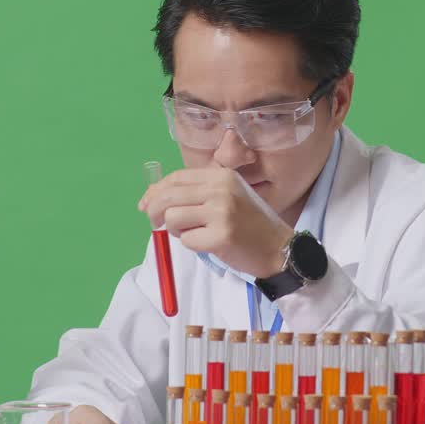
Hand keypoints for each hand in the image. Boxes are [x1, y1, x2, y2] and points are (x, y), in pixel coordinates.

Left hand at [138, 167, 293, 277]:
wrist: (279, 248)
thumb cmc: (250, 224)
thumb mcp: (228, 196)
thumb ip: (196, 193)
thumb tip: (152, 199)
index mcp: (221, 176)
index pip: (176, 178)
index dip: (155, 191)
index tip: (145, 205)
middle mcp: (221, 190)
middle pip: (168, 197)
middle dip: (154, 212)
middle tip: (156, 224)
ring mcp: (221, 212)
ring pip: (173, 219)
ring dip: (177, 231)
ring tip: (196, 234)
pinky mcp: (221, 236)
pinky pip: (187, 241)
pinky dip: (193, 246)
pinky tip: (210, 244)